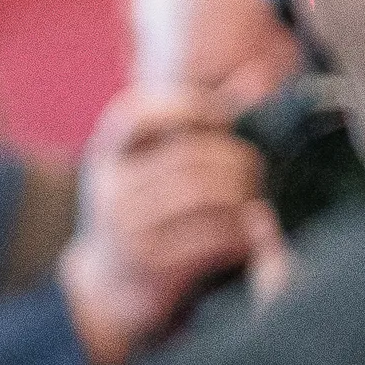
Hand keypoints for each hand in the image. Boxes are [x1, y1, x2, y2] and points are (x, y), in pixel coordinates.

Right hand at [58, 87, 276, 364]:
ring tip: (255, 200)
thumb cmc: (143, 212)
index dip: (188, 105)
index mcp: (107, 154)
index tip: (223, 118)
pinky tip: (249, 233)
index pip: (139, 112)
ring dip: (243, 196)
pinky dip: (242, 233)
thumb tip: (257, 77)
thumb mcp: (150, 163)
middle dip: (236, 159)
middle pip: (190, 158)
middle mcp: (112, 189)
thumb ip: (198, 119)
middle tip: (256, 170)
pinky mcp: (152, 265)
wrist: (107, 288)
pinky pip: (213, 237)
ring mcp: (128, 229)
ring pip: (206, 196)